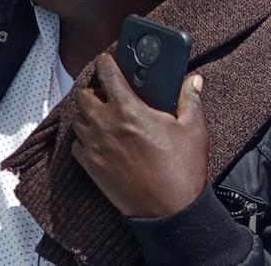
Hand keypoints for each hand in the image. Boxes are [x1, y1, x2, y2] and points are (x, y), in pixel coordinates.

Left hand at [71, 54, 207, 217]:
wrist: (169, 212)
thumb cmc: (182, 170)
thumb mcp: (193, 130)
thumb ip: (190, 100)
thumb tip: (193, 80)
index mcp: (128, 110)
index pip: (106, 74)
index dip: (104, 62)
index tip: (106, 59)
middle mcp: (105, 124)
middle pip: (83, 95)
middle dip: (92, 89)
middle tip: (105, 92)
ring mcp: (94, 145)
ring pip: (78, 119)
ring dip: (87, 113)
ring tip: (103, 115)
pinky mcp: (90, 165)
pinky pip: (77, 144)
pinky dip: (84, 138)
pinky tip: (99, 139)